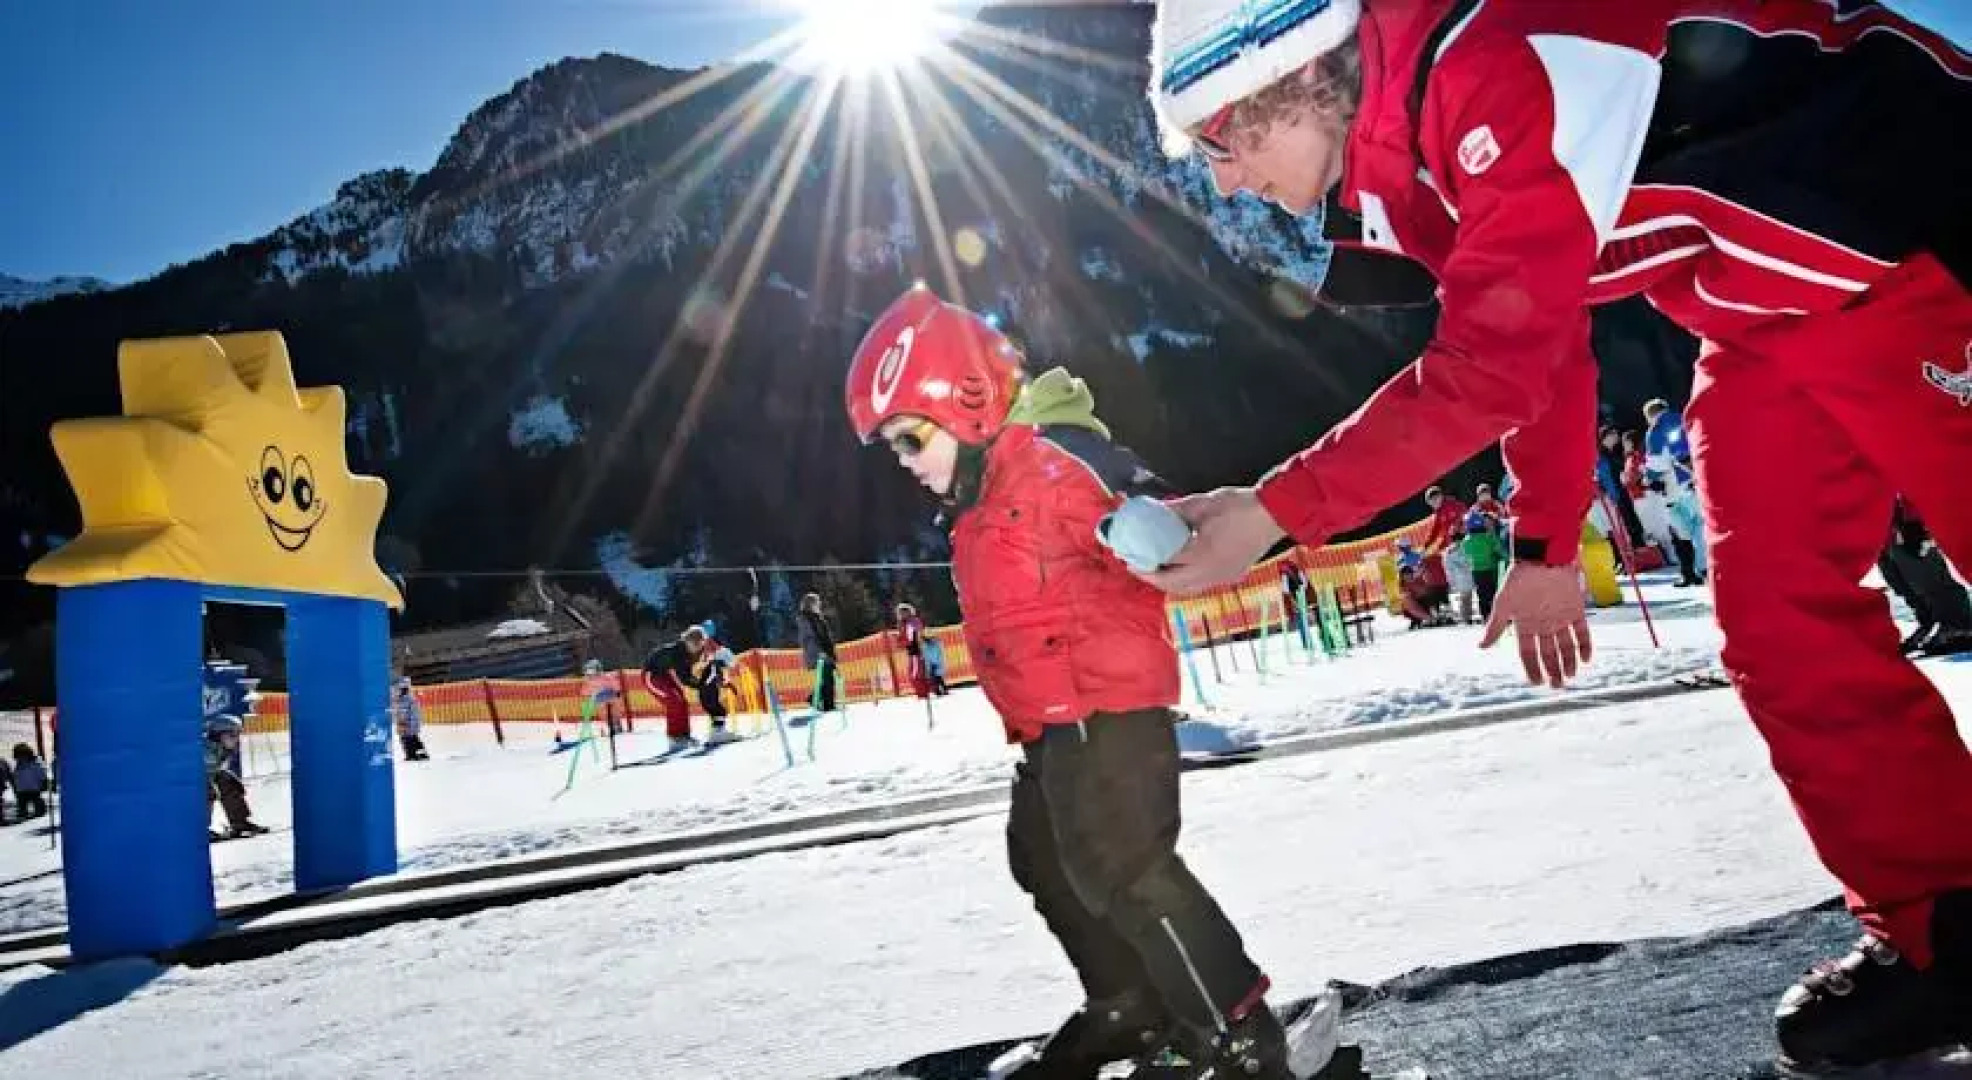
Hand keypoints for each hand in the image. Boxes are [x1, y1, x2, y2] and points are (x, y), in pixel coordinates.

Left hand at [1139, 487, 1286, 594]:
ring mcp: (1223, 577)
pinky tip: (1179, 569)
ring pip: (1187, 589)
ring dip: (1168, 582)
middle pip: (1173, 584)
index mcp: (1202, 554)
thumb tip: (1154, 512)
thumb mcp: (1202, 504)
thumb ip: (1175, 511)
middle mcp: (1211, 572)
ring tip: (1155, 569)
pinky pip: (1201, 585)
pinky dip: (1185, 581)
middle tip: (1136, 566)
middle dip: (1151, 578)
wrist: (1275, 514)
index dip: (1145, 559)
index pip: (1165, 562)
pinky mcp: (1231, 576)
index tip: (1129, 554)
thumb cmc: (1241, 506)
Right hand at [1478, 560, 1593, 687]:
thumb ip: (1495, 627)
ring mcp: (1560, 618)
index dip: (1532, 668)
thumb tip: (1480, 647)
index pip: (1528, 653)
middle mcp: (1543, 624)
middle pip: (1549, 653)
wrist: (1543, 556)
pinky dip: (1584, 645)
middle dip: (1552, 670)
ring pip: (1566, 646)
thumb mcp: (1503, 605)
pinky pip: (1582, 632)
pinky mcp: (1576, 609)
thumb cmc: (1519, 578)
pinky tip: (1586, 659)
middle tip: (1557, 686)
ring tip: (1570, 676)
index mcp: (1524, 624)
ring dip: (1569, 662)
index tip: (1537, 682)